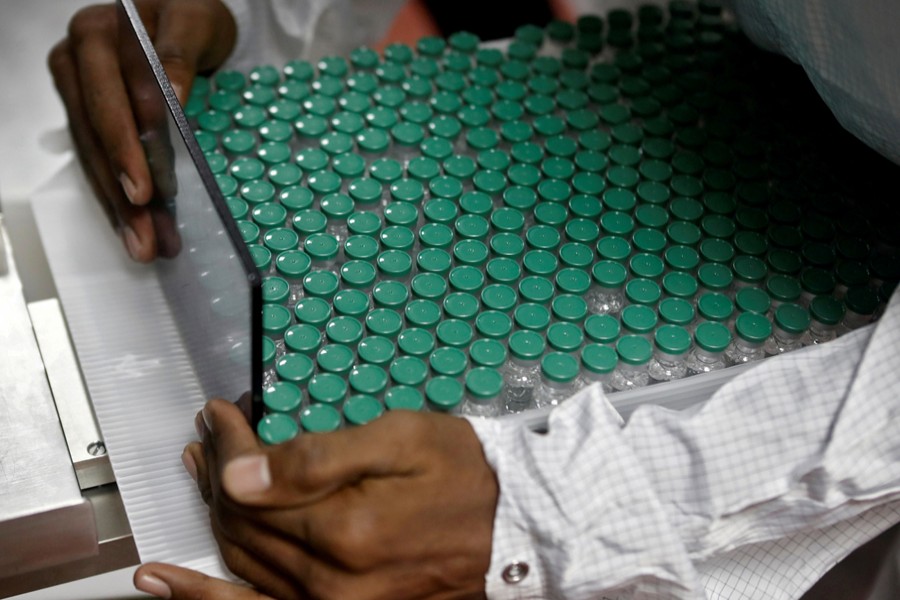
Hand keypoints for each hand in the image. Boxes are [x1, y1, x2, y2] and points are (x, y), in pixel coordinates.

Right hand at [48, 0, 235, 261]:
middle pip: (98, 139)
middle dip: (123, 194)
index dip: (126, 150)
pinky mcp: (90, 114)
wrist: (186, 14)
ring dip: (120, 208)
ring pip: (95, 157)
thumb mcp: (194, 23)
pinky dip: (119, 198)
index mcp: (99, 36)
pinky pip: (100, 160)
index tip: (145, 191)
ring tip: (144, 246)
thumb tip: (170, 94)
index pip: (110, 101)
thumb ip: (180, 55)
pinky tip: (136, 229)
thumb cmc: (191, 14)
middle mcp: (79, 63)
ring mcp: (80, 91)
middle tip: (145, 237)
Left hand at [137, 399, 498, 598]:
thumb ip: (318, 458)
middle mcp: (328, 582)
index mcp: (344, 529)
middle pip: (241, 522)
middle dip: (216, 470)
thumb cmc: (462, 475)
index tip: (219, 413)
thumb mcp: (401, 441)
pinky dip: (207, 597)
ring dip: (211, 514)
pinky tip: (165, 582)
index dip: (227, 442)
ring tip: (196, 472)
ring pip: (242, 558)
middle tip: (208, 435)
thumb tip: (239, 473)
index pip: (252, 483)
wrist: (512, 530)